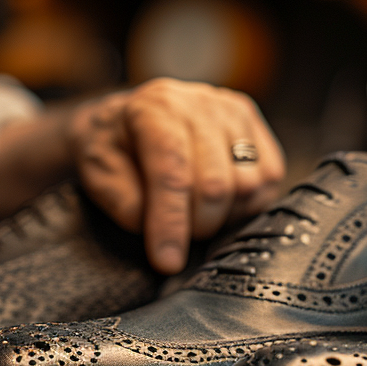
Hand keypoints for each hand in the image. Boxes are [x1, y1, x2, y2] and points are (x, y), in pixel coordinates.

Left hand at [69, 78, 284, 273]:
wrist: (130, 118)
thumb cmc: (113, 148)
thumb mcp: (98, 173)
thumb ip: (126, 203)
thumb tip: (165, 231)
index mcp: (155, 108)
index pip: (172, 173)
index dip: (171, 224)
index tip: (167, 262)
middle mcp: (200, 102)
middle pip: (215, 185)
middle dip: (195, 226)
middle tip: (176, 234)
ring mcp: (233, 111)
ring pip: (246, 186)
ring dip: (220, 216)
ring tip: (194, 212)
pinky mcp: (255, 125)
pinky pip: (268, 180)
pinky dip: (245, 204)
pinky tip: (219, 201)